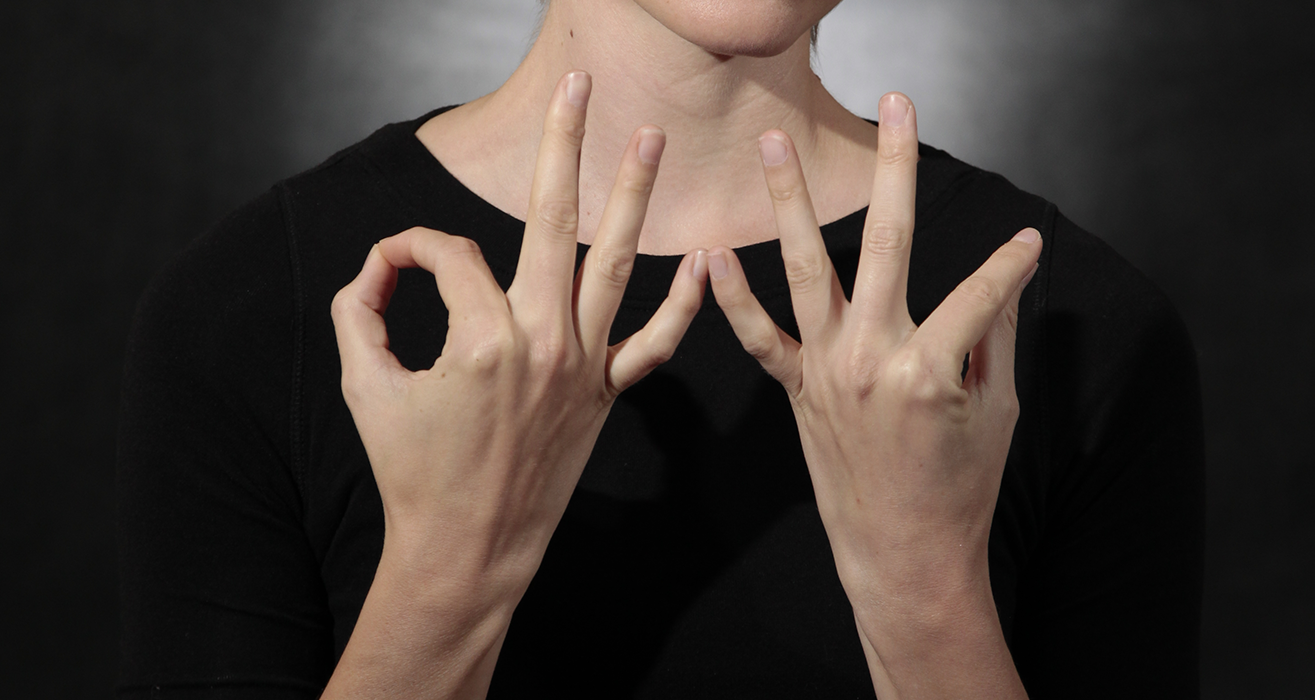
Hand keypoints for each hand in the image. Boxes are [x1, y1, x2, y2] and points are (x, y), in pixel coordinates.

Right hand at [326, 72, 706, 695]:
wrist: (467, 549)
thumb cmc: (412, 474)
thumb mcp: (365, 386)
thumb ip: (360, 313)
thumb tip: (378, 268)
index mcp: (480, 337)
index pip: (448, 255)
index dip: (410, 251)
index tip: (392, 268)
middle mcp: (541, 341)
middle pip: (552, 221)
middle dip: (563, 145)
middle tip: (580, 86)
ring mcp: (582, 367)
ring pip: (614, 265)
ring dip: (632, 197)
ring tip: (649, 140)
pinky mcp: (605, 395)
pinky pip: (654, 346)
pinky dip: (683, 307)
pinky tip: (703, 261)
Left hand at [706, 93, 1038, 697]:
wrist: (903, 556)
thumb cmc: (959, 489)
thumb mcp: (995, 410)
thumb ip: (996, 336)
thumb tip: (1007, 277)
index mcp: (932, 366)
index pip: (984, 289)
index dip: (1012, 263)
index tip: (1029, 241)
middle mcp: (872, 357)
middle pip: (888, 243)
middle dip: (895, 167)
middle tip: (895, 105)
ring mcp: (827, 372)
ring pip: (807, 270)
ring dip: (789, 202)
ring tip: (773, 144)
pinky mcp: (798, 390)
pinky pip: (759, 338)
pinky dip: (733, 299)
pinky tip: (711, 254)